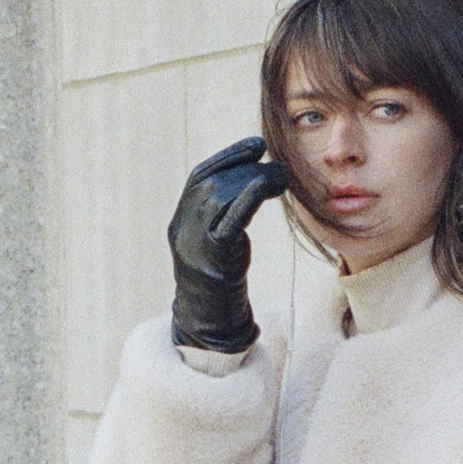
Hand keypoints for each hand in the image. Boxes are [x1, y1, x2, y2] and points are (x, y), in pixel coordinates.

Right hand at [168, 139, 288, 354]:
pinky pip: (231, 220)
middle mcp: (183, 227)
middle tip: (278, 166)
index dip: (228, 156)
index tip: (255, 146)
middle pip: (213, 184)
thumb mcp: (216, 239)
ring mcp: (195, 241)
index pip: (200, 176)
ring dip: (255, 180)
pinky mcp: (214, 255)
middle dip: (247, 169)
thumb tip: (253, 180)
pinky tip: (268, 187)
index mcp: (180, 221)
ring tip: (282, 177)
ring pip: (221, 197)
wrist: (209, 318)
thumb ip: (224, 212)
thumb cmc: (219, 277)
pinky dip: (248, 198)